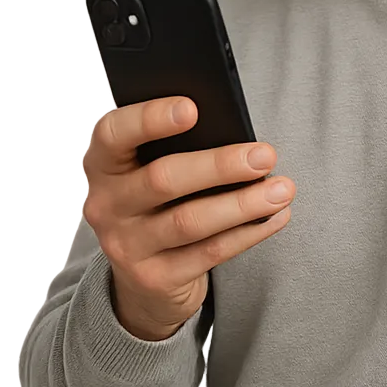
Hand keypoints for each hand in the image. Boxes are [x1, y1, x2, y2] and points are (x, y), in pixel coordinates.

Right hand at [82, 96, 294, 339]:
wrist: (143, 276)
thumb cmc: (159, 200)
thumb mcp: (150, 167)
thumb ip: (176, 144)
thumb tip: (231, 124)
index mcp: (104, 164)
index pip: (114, 133)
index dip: (150, 118)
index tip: (192, 108)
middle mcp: (106, 205)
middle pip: (163, 179)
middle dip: (220, 165)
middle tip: (266, 155)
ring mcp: (127, 246)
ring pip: (190, 221)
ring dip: (243, 204)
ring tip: (282, 189)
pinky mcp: (155, 278)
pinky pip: (209, 253)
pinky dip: (249, 232)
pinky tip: (276, 216)